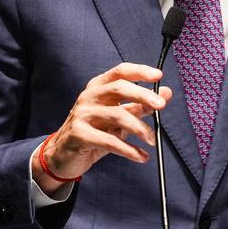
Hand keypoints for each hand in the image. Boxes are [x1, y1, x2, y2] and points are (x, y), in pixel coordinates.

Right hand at [33, 62, 172, 193]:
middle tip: (162, 106)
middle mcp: (89, 96)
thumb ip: (140, 105)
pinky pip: (110, 140)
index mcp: (98, 87)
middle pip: (119, 88)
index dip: (140, 71)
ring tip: (152, 141)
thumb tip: (165, 93)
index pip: (120, 72)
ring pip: (117, 115)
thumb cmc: (93, 132)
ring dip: (139, 128)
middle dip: (143, 95)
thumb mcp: (118, 117)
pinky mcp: (79, 134)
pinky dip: (129, 150)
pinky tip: (141, 157)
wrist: (62, 155)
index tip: (158, 76)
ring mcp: (82, 114)